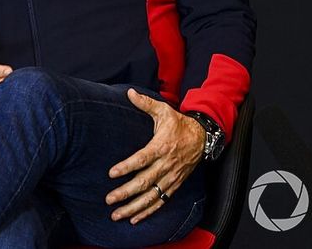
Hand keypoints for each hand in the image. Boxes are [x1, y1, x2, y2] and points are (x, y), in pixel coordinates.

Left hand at [105, 89, 206, 223]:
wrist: (202, 137)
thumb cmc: (179, 124)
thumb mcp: (163, 111)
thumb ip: (145, 103)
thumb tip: (129, 93)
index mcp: (161, 147)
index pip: (142, 159)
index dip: (127, 166)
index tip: (112, 173)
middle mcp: (166, 165)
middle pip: (145, 182)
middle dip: (126, 192)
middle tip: (109, 199)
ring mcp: (171, 177)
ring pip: (152, 196)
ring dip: (134, 207)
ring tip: (117, 215)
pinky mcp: (174, 185)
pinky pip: (161, 201)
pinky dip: (148, 211)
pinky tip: (134, 218)